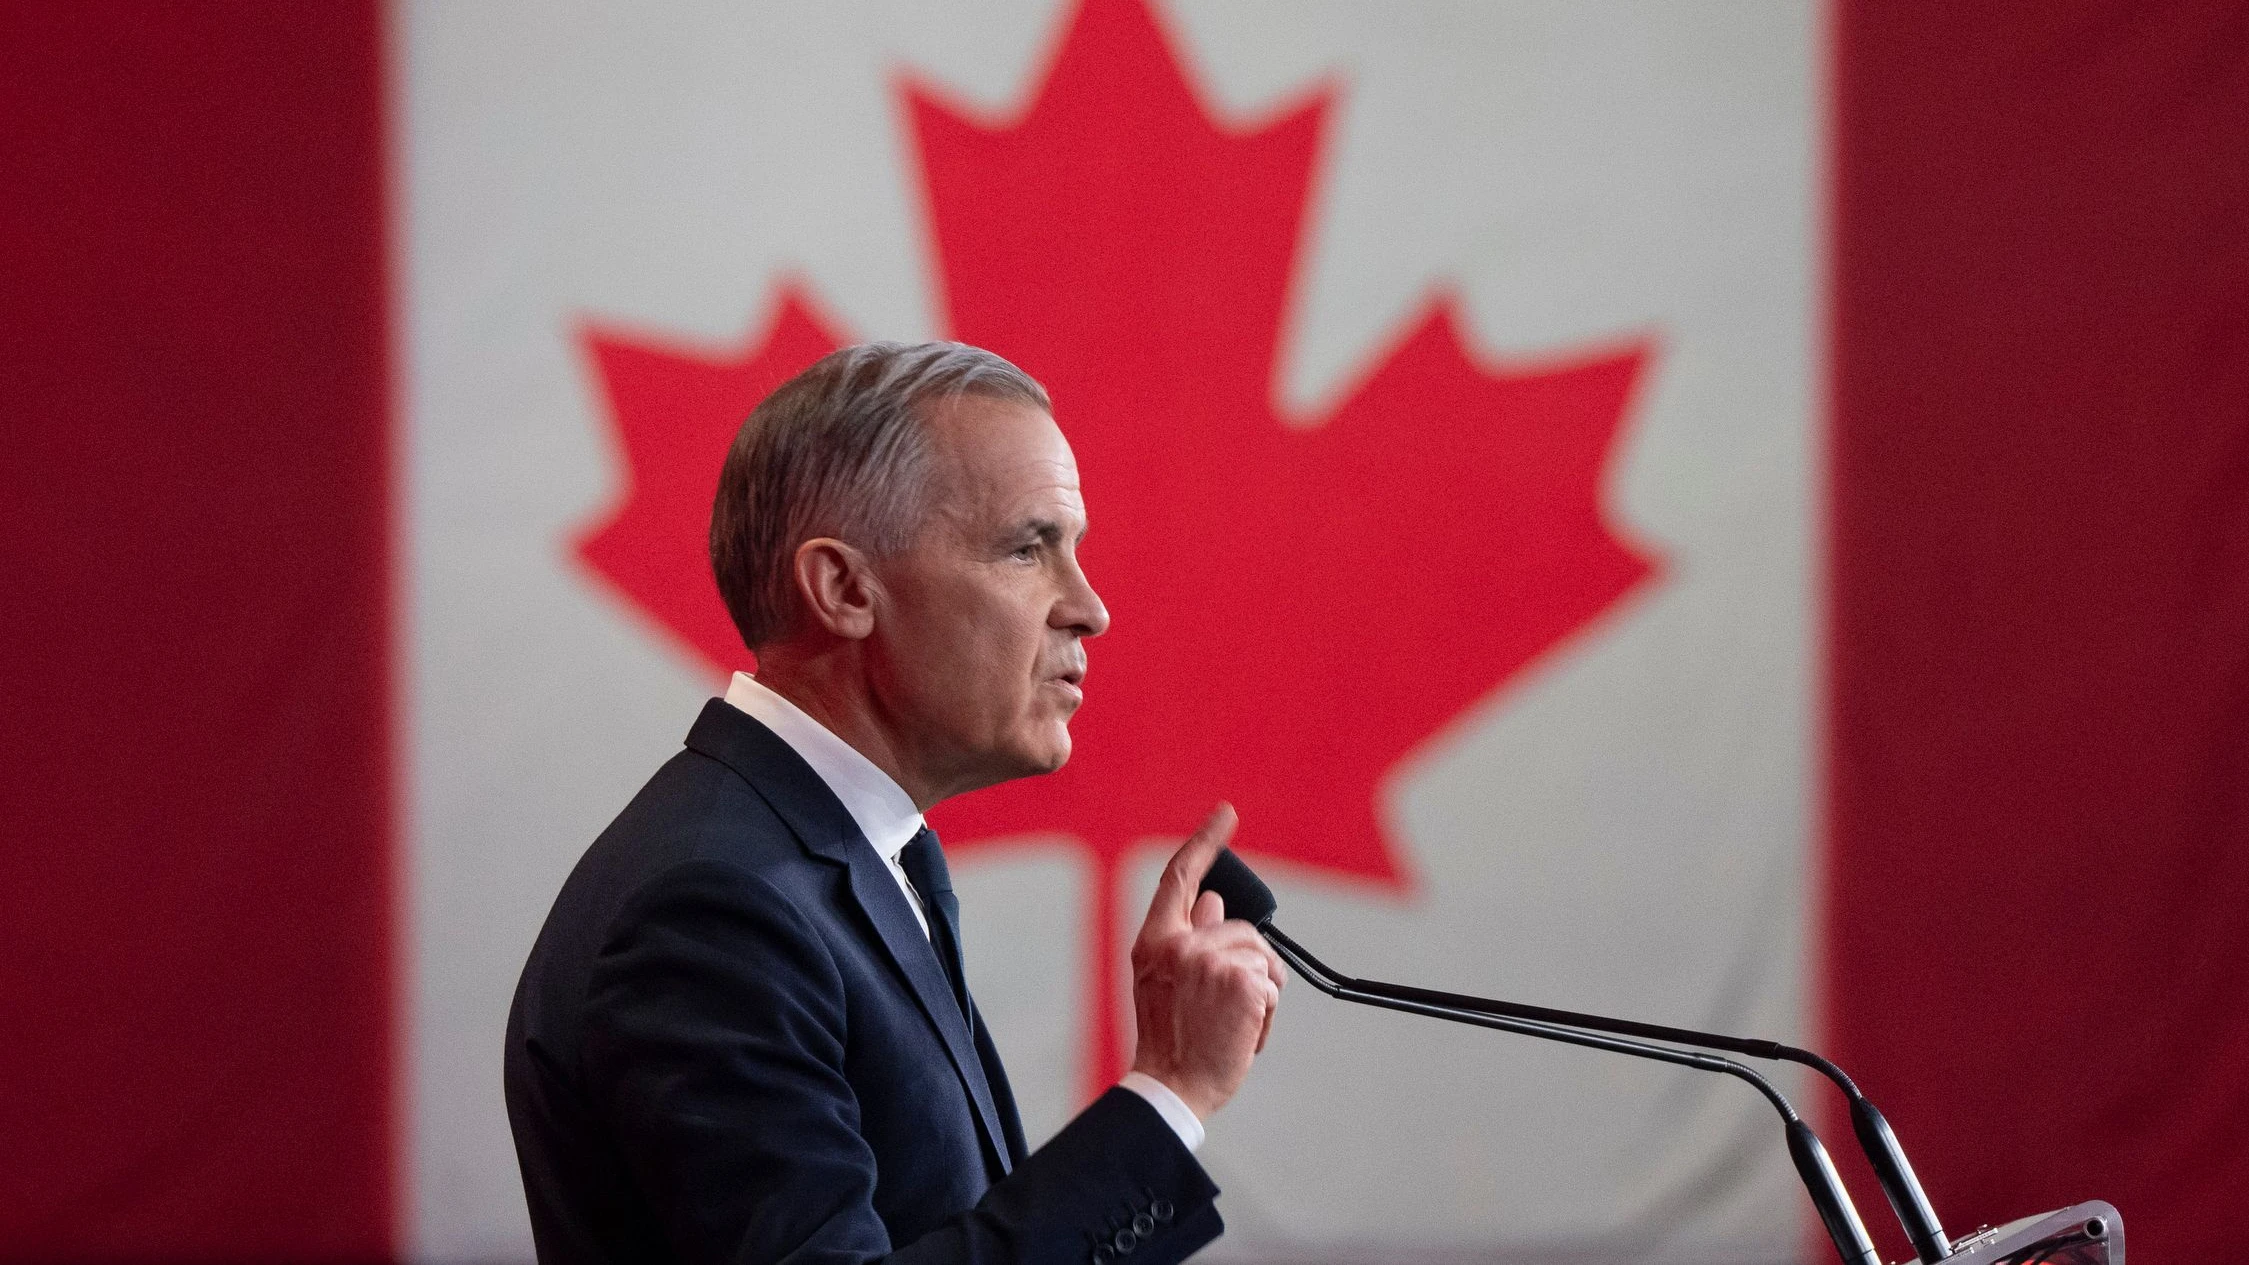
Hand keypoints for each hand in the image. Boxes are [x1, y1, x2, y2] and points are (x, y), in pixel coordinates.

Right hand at [1127, 803, 1284, 1120]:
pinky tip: (1243, 1034)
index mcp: (1154, 941)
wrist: (1172, 1087)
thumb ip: (1187, 937)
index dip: (1204, 842)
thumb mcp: (1167, 981)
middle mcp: (1178, 944)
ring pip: (1261, 956)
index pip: (1180, 877)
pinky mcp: (1241, 981)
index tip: (1225, 814)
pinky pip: (1273, 984)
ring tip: (1233, 1024)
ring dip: (1260, 991)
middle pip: (1239, 929)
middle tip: (1229, 1008)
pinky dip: (1268, 1012)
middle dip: (1249, 964)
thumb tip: (1213, 899)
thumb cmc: (1171, 1039)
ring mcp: (1209, 961)